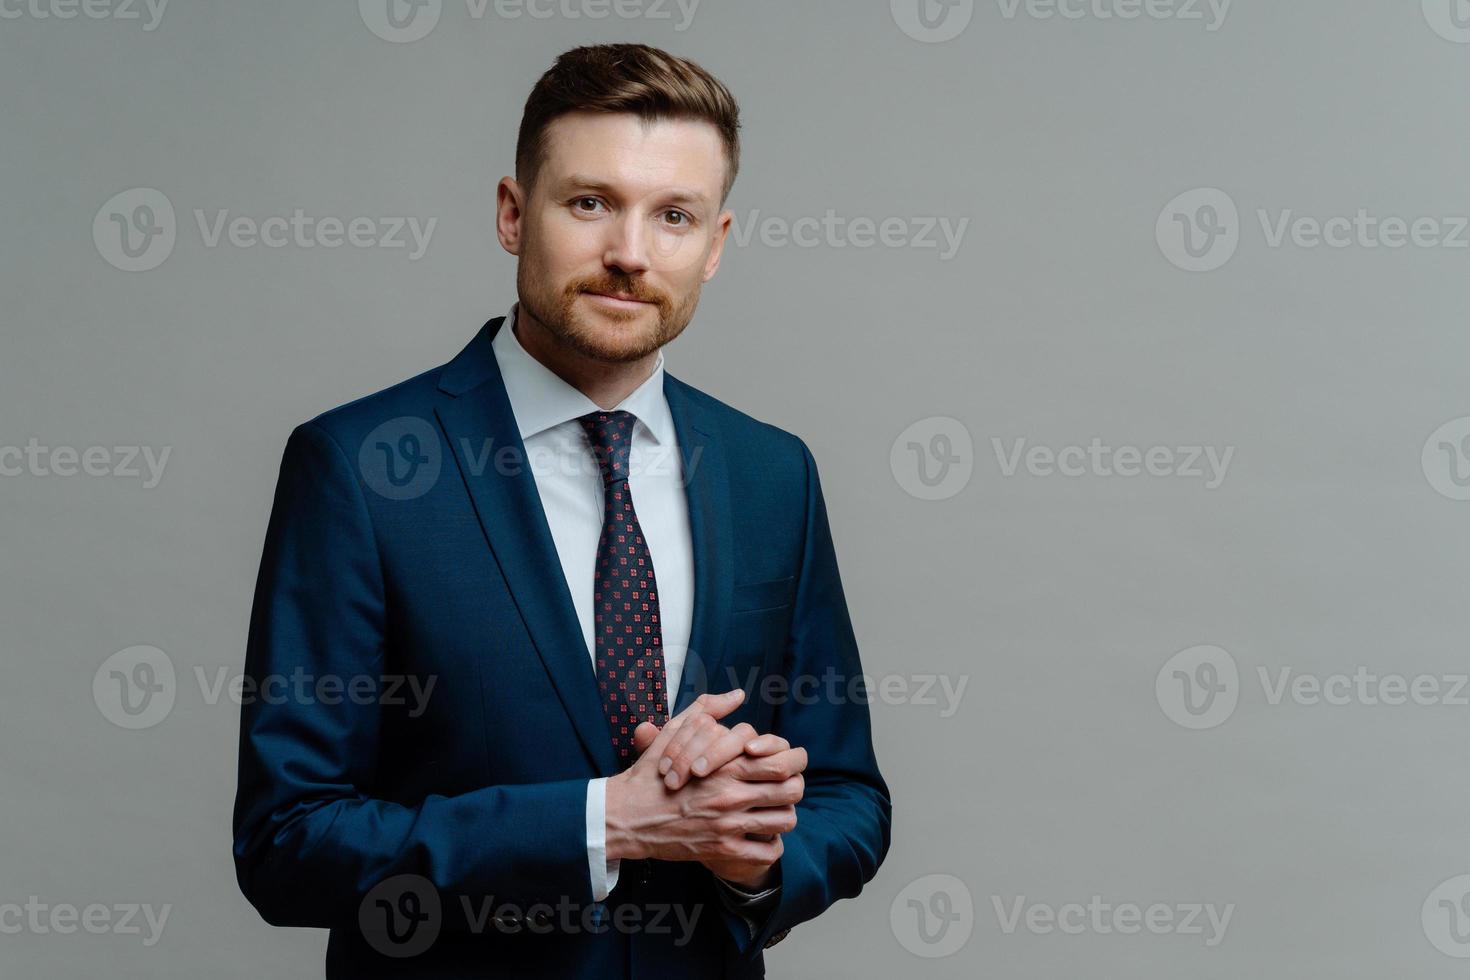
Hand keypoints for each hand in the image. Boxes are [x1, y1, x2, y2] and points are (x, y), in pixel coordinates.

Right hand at [605, 691, 801, 876]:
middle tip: (786, 789)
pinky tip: (760, 839)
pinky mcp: (721, 851)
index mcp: (726, 765)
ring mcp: (728, 825)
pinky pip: (766, 853)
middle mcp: (731, 794)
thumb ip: (708, 709)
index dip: (795, 762)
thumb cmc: (651, 775)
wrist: (626, 817)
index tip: (789, 765)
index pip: (783, 761)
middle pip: (792, 791)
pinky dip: (770, 846)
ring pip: (785, 822)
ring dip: (783, 816)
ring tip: (773, 813)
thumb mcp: (675, 733)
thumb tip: (737, 694)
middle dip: (794, 788)